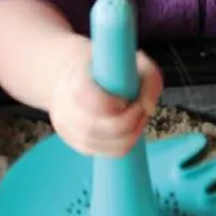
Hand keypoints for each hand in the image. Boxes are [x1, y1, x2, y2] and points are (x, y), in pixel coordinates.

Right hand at [49, 41, 162, 156]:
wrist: (75, 78)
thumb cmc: (107, 69)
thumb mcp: (132, 62)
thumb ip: (148, 78)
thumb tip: (148, 108)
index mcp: (76, 82)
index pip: (97, 103)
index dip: (119, 104)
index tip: (128, 96)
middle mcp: (67, 109)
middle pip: (105, 129)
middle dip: (132, 121)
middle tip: (140, 109)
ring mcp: (68, 130)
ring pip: (108, 145)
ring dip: (132, 134)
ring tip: (135, 117)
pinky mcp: (76, 144)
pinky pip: (106, 153)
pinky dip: (123, 143)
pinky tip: (126, 128)